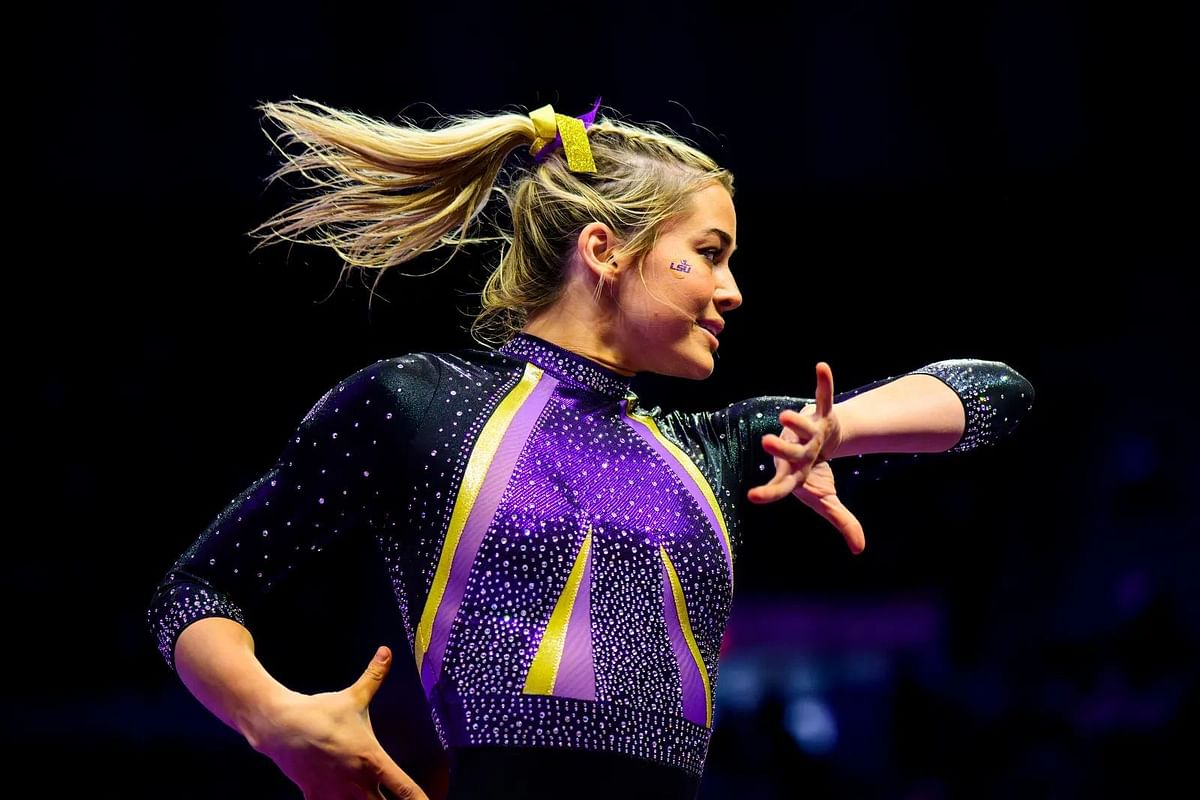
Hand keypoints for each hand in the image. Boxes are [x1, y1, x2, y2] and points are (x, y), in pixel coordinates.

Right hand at [247, 647, 429, 799]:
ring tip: (371, 799)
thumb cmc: (321, 712)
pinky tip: (341, 799)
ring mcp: (335, 794)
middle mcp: (356, 783)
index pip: (404, 788)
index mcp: (372, 759)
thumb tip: (386, 651)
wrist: (281, 726)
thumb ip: (374, 676)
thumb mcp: (353, 696)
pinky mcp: (315, 796)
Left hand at [747, 362, 865, 553]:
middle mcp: (797, 452)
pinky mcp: (820, 414)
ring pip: (801, 426)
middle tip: (767, 442)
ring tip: (784, 414)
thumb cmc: (814, 475)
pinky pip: (823, 397)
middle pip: (789, 453)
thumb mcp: (826, 499)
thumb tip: (859, 549)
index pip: (780, 487)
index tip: (754, 496)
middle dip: (780, 449)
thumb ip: (842, 521)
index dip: (769, 492)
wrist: (818, 446)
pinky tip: (822, 366)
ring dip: (795, 421)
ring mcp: (806, 432)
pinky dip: (824, 383)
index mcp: (795, 475)